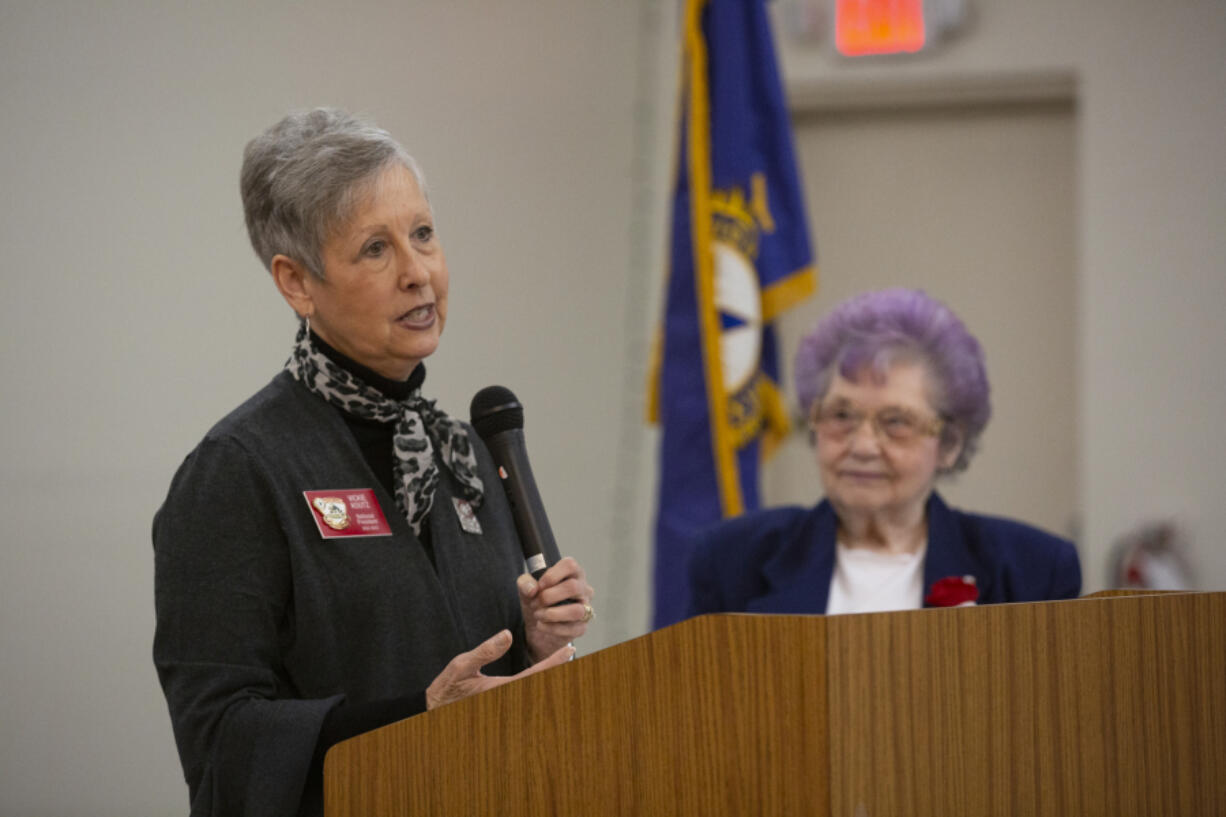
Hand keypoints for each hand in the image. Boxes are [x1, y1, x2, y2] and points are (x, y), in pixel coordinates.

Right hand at [425, 629, 573, 710]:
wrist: (434, 709)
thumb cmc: (447, 688)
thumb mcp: (461, 665)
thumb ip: (485, 651)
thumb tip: (507, 635)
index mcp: (500, 689)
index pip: (534, 673)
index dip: (553, 661)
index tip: (569, 649)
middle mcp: (506, 697)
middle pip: (539, 681)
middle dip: (556, 667)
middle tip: (571, 650)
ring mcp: (504, 701)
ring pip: (533, 687)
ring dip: (547, 673)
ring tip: (562, 657)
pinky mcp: (500, 701)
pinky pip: (523, 688)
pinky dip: (535, 677)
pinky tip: (541, 669)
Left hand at [517, 556, 594, 663]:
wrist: (536, 625)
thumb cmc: (537, 600)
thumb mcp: (526, 589)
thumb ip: (525, 583)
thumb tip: (532, 589)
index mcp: (572, 573)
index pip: (570, 565)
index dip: (552, 575)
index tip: (539, 586)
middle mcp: (583, 589)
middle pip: (573, 587)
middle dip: (548, 596)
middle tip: (534, 603)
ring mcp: (585, 608)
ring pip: (576, 610)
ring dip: (551, 614)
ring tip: (538, 615)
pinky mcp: (582, 627)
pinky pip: (572, 628)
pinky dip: (552, 628)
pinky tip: (541, 625)